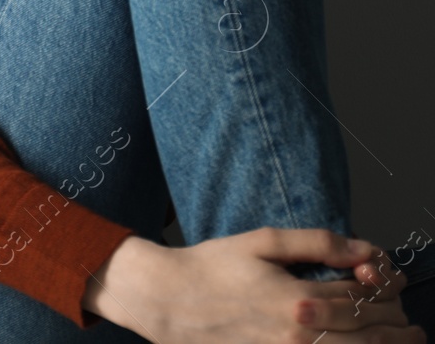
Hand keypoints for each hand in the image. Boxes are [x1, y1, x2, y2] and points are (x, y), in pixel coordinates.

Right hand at [84, 229, 424, 342]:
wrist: (167, 300)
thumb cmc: (211, 267)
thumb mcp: (262, 242)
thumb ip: (318, 243)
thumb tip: (366, 251)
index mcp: (299, 300)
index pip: (364, 298)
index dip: (387, 289)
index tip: (394, 283)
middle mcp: (299, 336)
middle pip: (370, 335)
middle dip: (398, 326)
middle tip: (409, 321)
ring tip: (404, 341)